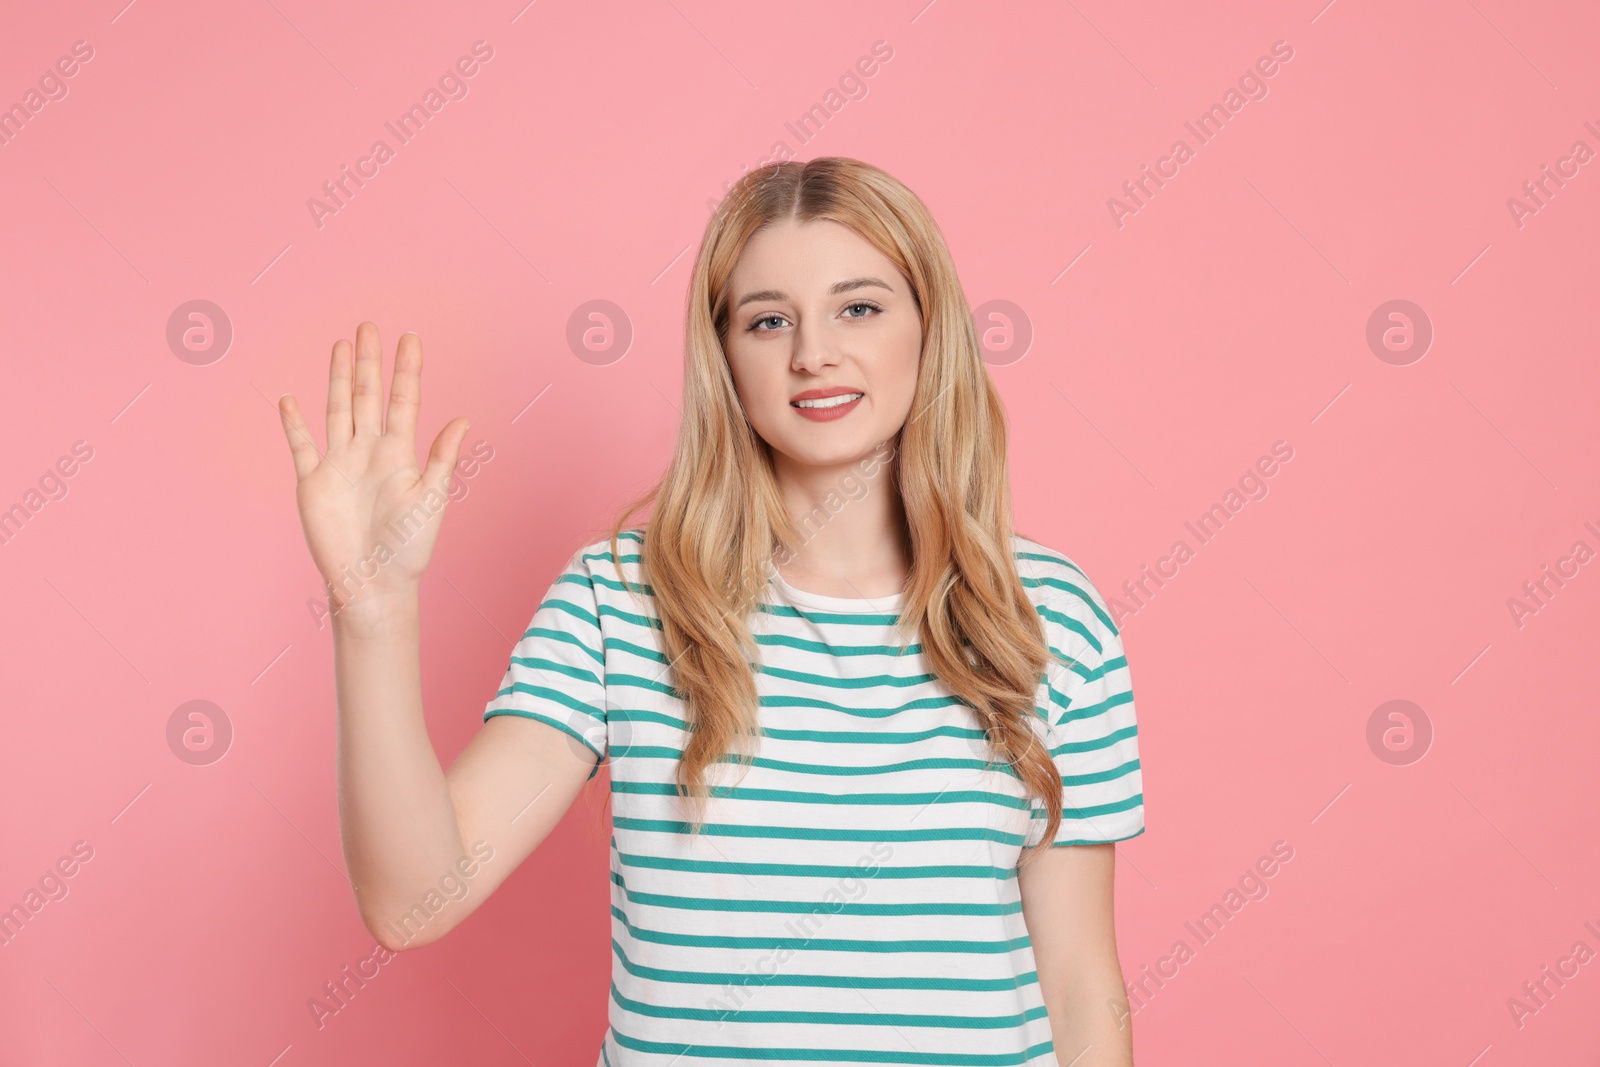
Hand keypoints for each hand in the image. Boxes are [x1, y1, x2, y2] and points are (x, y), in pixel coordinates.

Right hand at [278, 323, 470, 612]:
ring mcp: (339, 464)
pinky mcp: (312, 483)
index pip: (403, 401)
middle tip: (369, 326)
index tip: (410, 338)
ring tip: (340, 346)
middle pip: (367, 396)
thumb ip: (443, 458)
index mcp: (400, 454)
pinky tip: (289, 400)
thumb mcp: (432, 499)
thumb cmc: (409, 548)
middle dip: (369, 362)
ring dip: (338, 378)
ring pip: (338, 410)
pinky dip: (294, 424)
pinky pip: (301, 446)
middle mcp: (369, 452)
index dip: (406, 370)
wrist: (374, 582)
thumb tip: (465, 419)